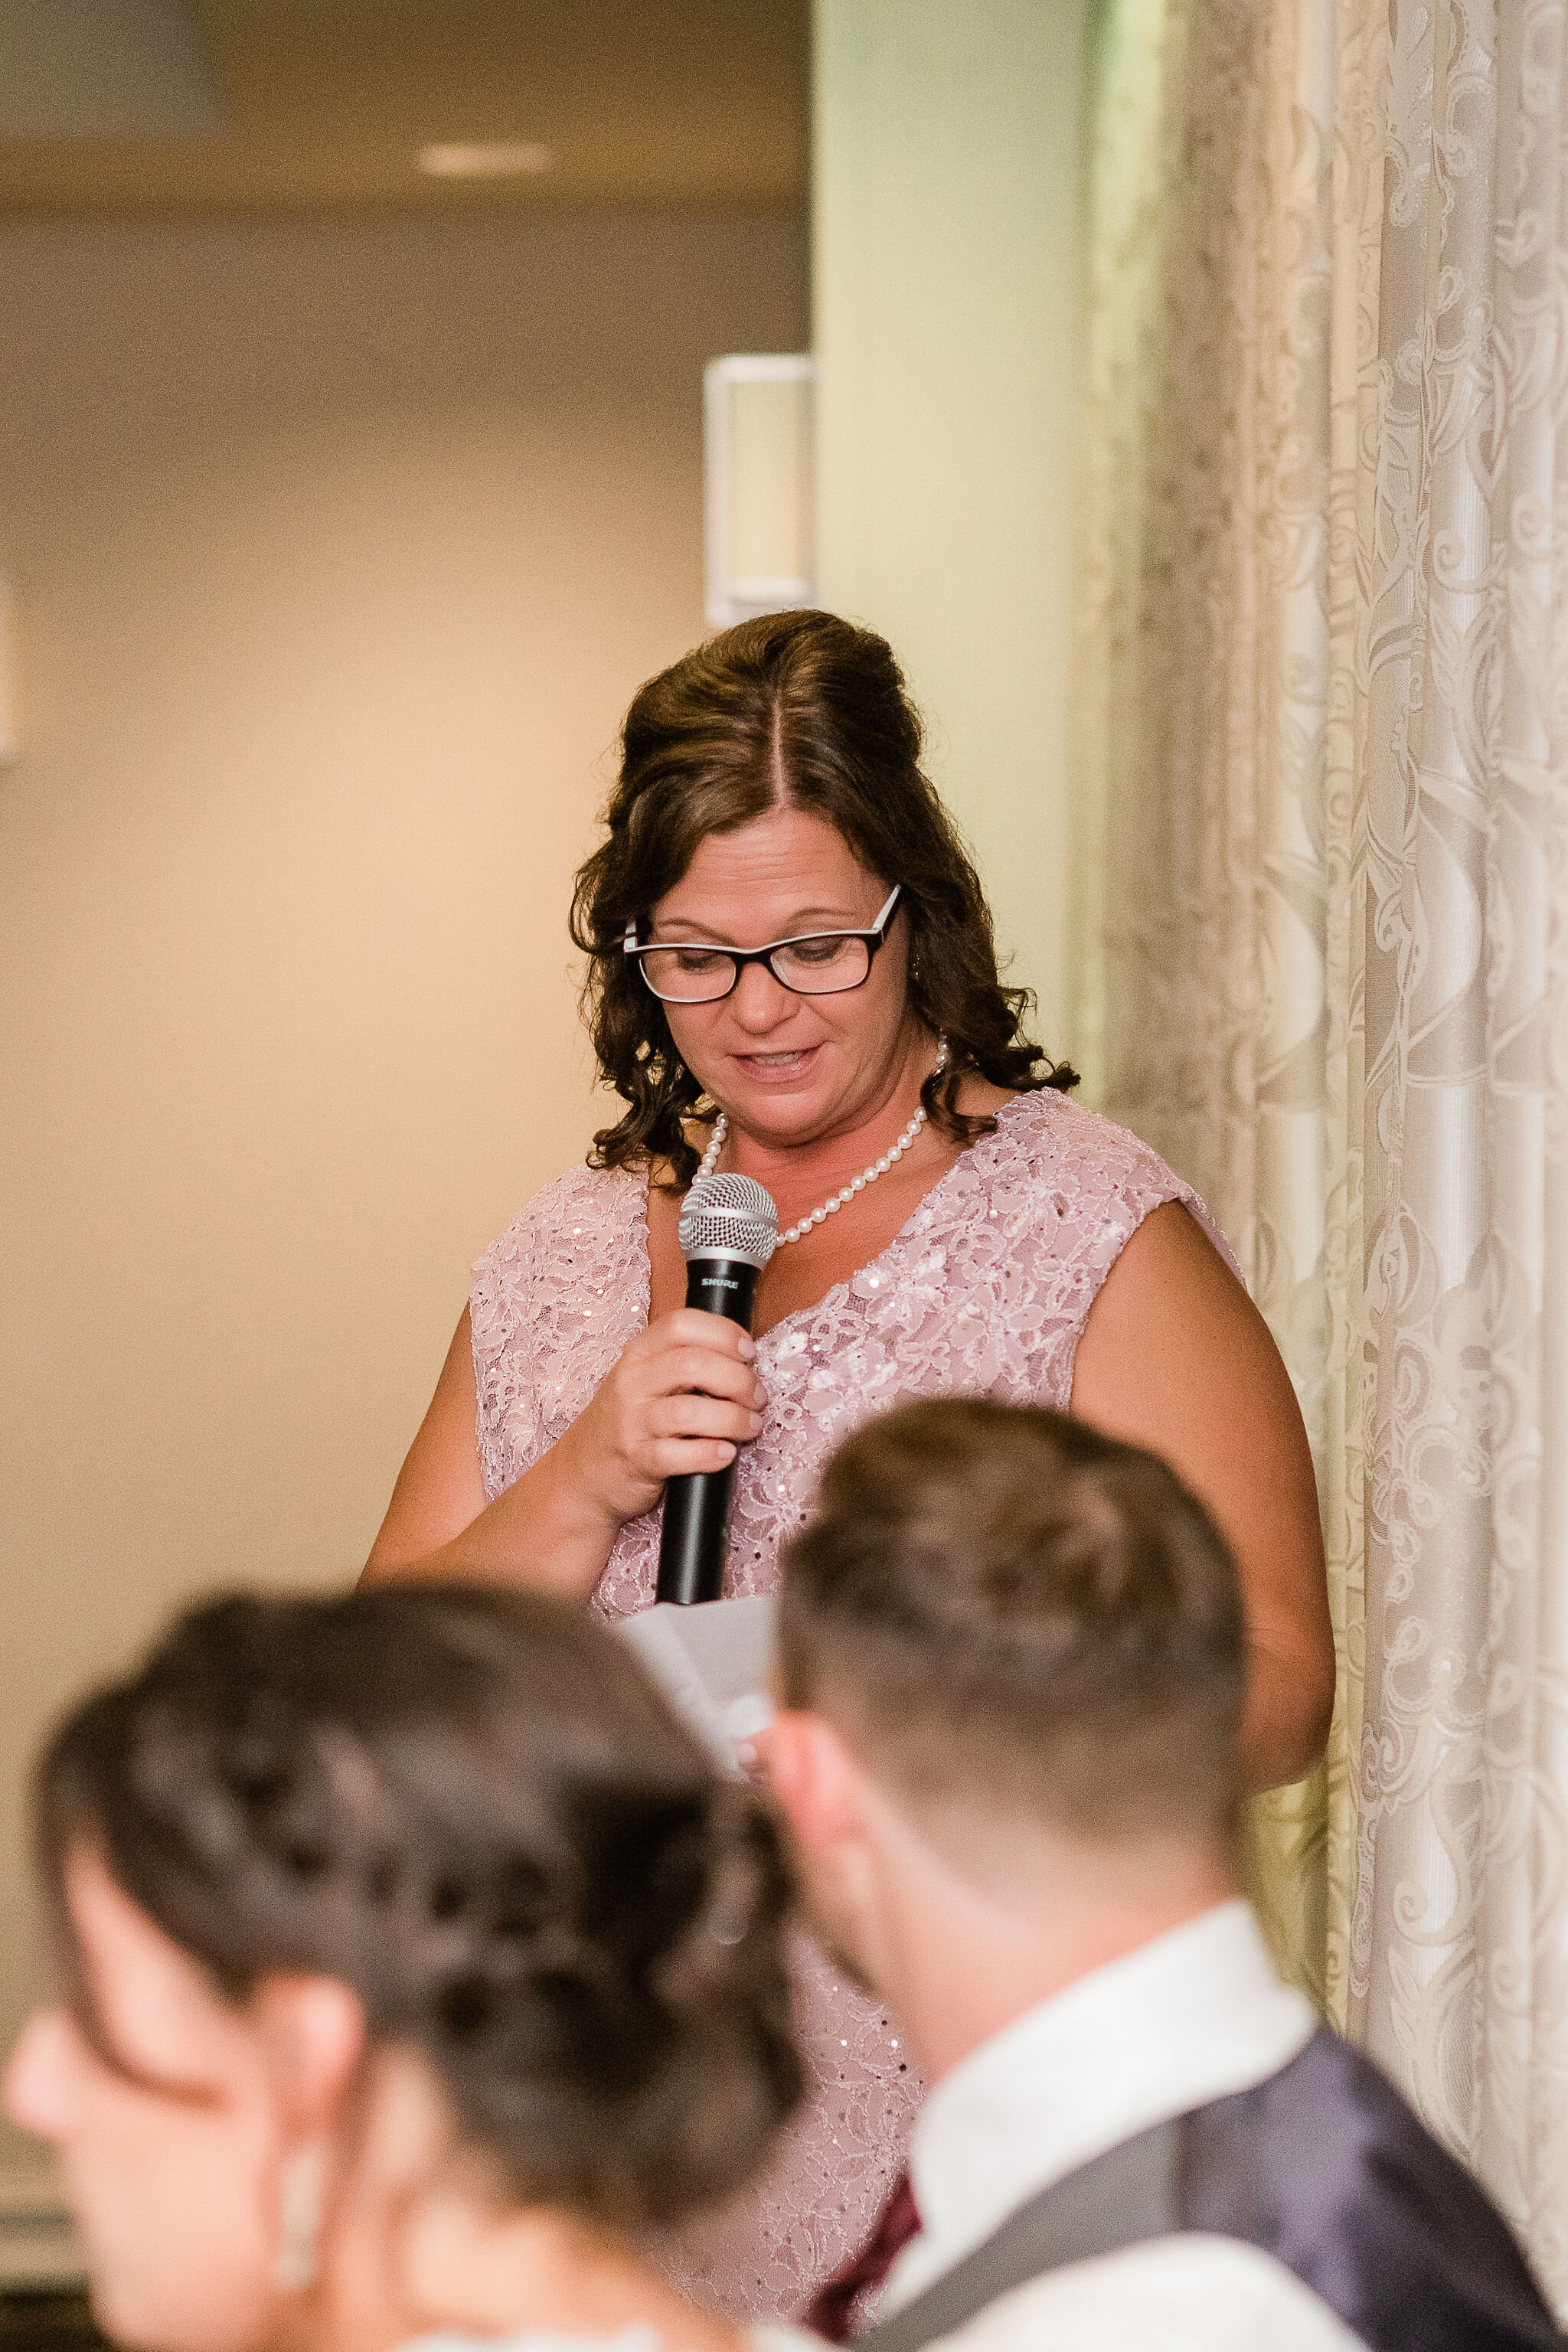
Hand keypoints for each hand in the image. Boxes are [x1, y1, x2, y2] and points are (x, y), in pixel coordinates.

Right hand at [553, 1310, 767, 1533]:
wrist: (582, 1473)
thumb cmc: (629, 1421)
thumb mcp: (645, 1380)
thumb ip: (683, 1362)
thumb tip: (744, 1359)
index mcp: (639, 1354)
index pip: (682, 1324)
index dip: (723, 1333)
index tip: (748, 1352)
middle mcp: (632, 1382)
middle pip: (693, 1364)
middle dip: (738, 1379)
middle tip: (757, 1397)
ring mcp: (632, 1422)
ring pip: (689, 1412)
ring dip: (733, 1419)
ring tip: (750, 1426)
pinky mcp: (637, 1460)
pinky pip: (677, 1455)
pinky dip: (709, 1454)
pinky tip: (725, 1454)